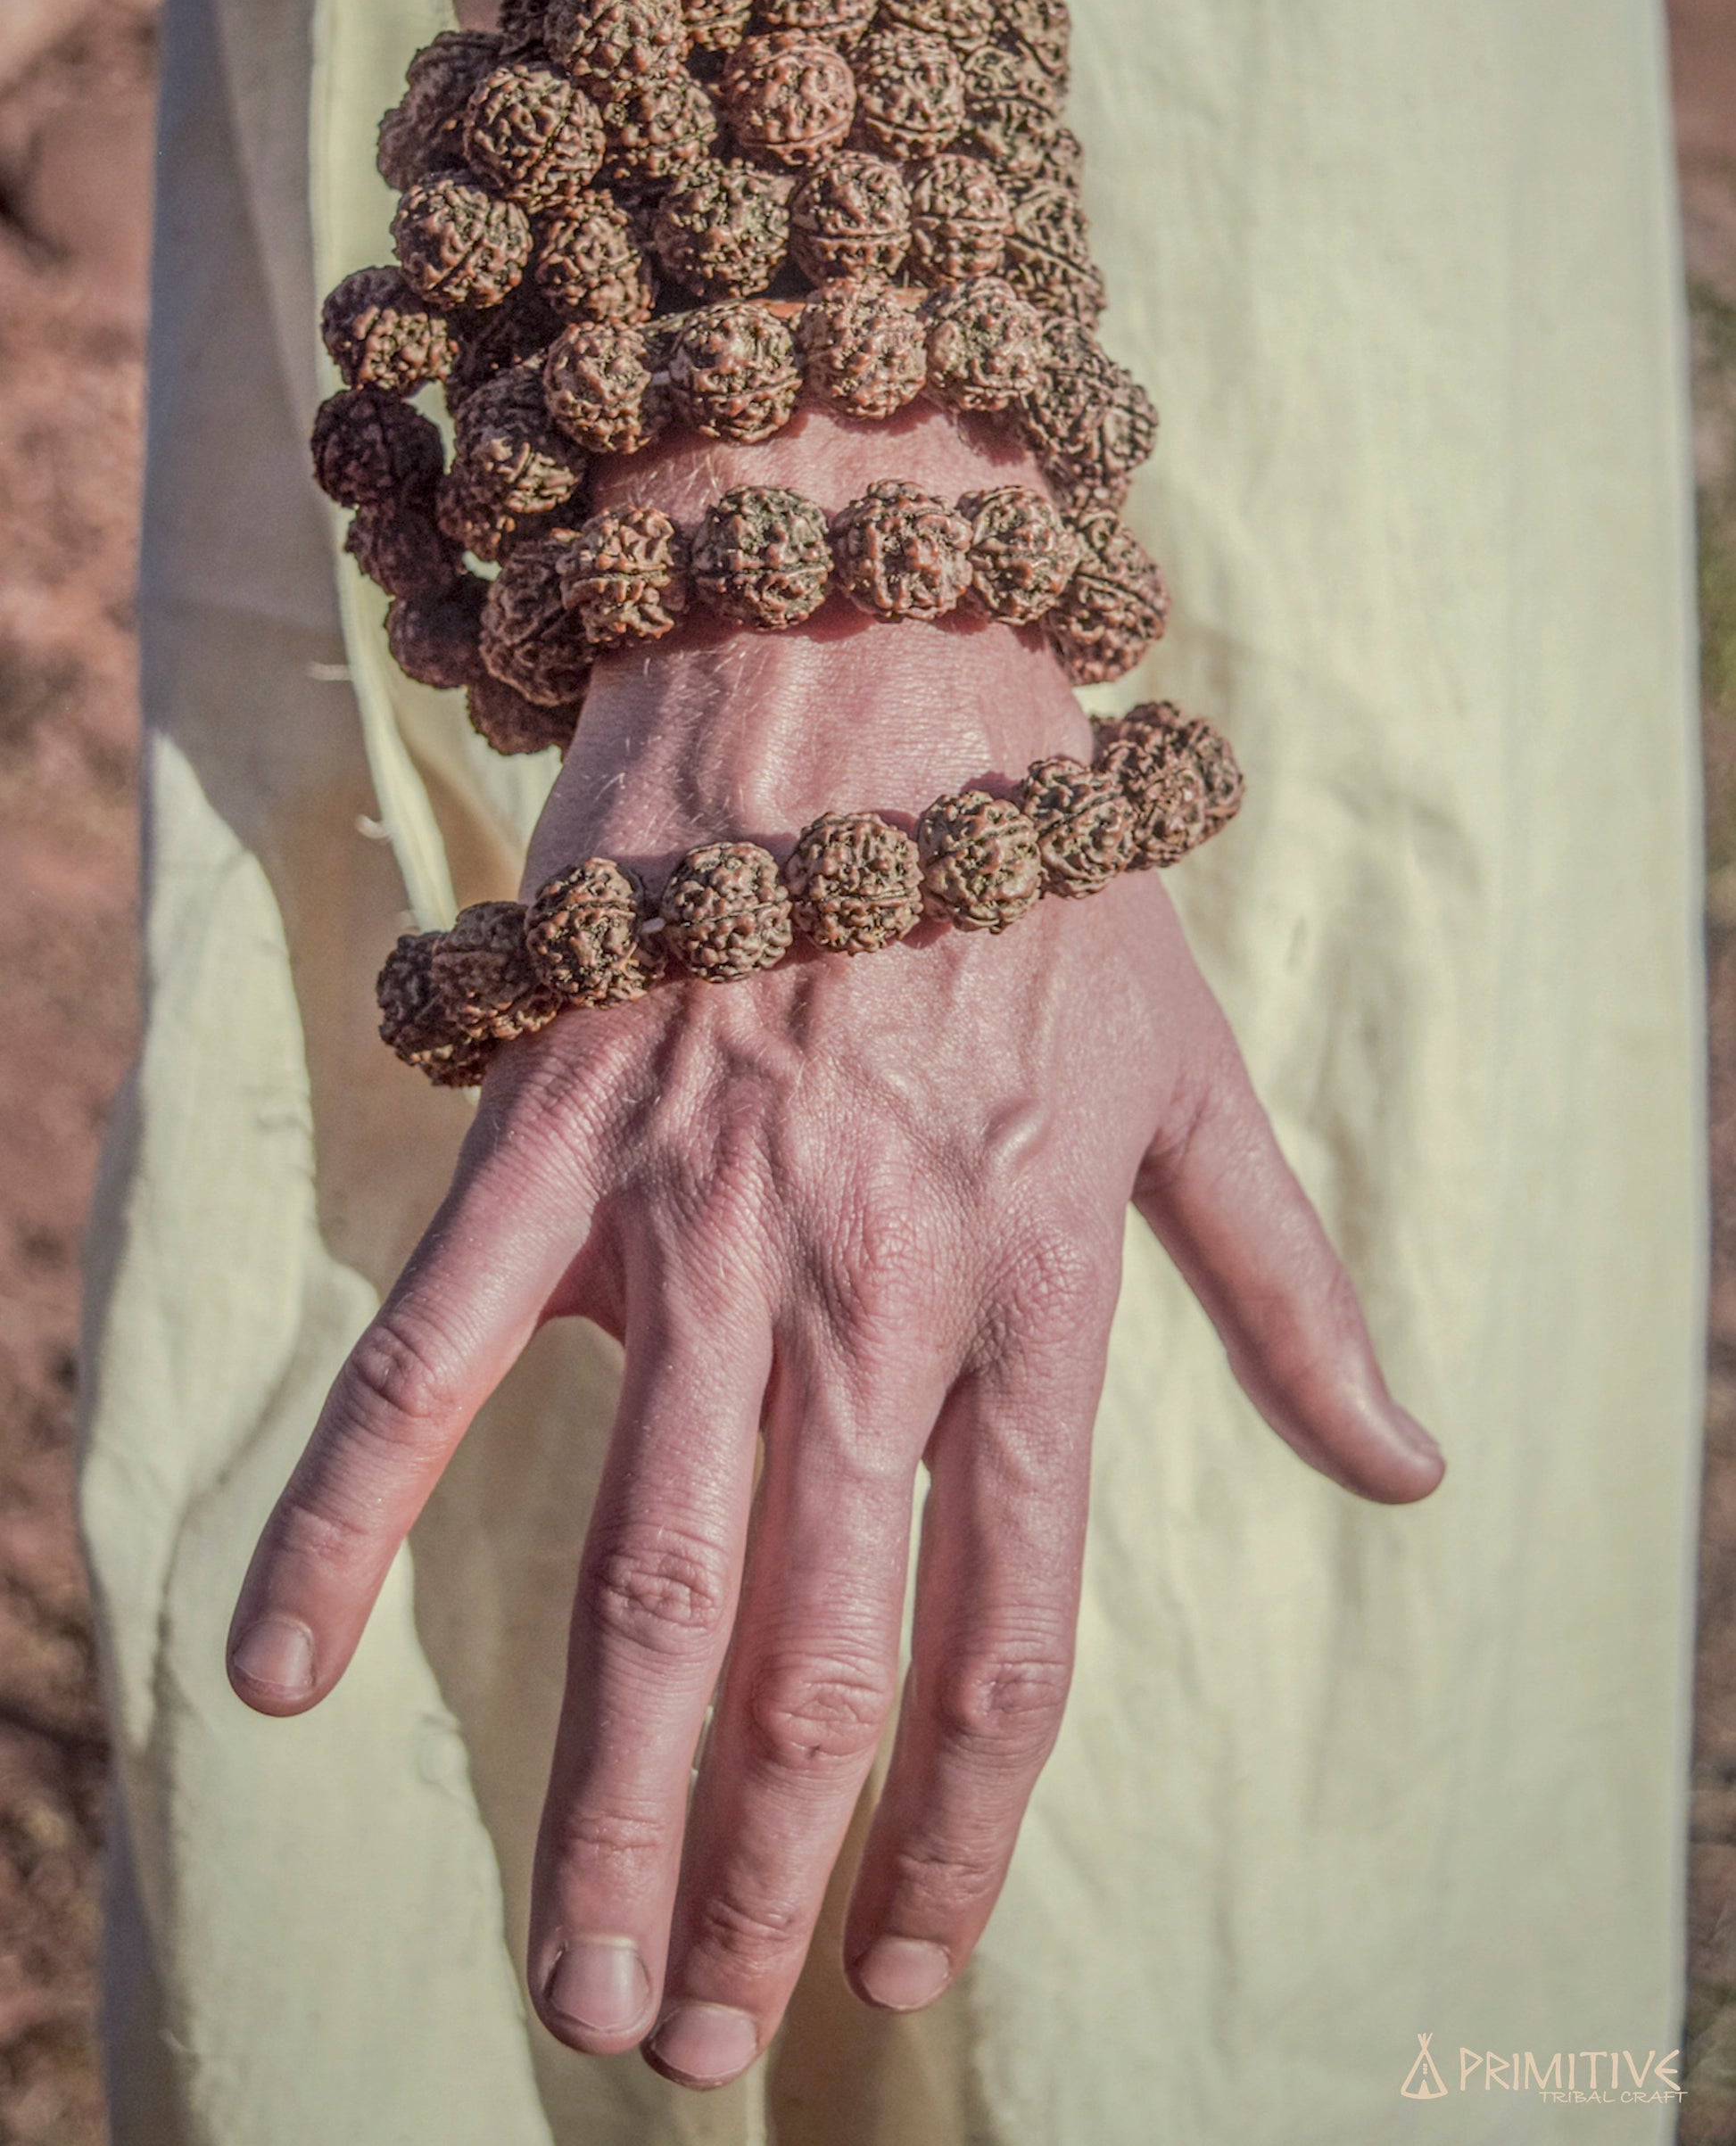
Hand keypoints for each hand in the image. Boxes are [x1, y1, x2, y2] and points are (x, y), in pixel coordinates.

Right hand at [225, 621, 1442, 2091]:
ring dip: (602, 1797)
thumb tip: (1413, 1468)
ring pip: (641, 1565)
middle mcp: (866, 1286)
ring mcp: (698, 1219)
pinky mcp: (557, 1141)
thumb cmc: (1036, 869)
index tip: (900, 1955)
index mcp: (1026, 1283)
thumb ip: (1291, 1292)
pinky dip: (349, 1514)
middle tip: (694, 2045)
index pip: (1000, 1625)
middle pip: (807, 1649)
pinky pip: (431, 1355)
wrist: (863, 649)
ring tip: (580, 1979)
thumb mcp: (1198, 1077)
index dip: (954, 1816)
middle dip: (755, 1870)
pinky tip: (278, 1671)